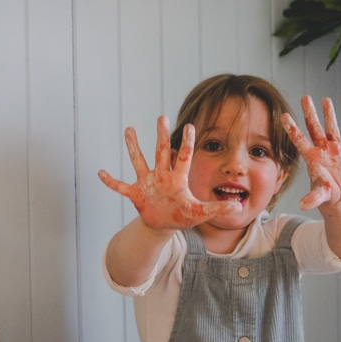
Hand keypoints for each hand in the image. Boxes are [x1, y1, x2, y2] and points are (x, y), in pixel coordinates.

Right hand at [98, 115, 239, 229]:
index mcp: (178, 178)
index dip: (187, 142)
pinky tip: (100, 172)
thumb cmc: (182, 215)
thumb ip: (218, 208)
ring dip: (134, 147)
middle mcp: (162, 176)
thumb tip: (239, 207)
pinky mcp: (136, 194)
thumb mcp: (201, 213)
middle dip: (162, 135)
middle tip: (162, 117)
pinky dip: (111, 181)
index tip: (190, 125)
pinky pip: (121, 186)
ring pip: (139, 162)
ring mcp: (147, 183)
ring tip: (129, 129)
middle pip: (161, 152)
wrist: (164, 224)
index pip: (184, 157)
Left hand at [282, 96, 340, 210]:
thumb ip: (312, 198)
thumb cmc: (325, 195)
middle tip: (305, 97)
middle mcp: (323, 150)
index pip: (299, 139)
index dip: (292, 128)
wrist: (339, 197)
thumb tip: (303, 205)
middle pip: (315, 127)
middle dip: (310, 112)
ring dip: (330, 114)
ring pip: (332, 127)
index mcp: (312, 157)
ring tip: (325, 99)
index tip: (283, 115)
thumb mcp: (320, 196)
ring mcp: (336, 149)